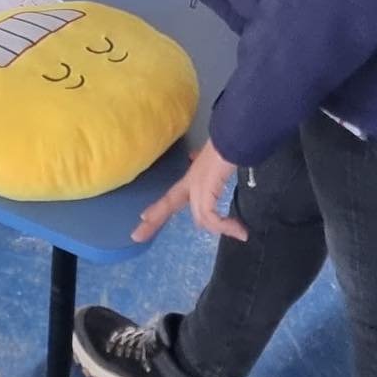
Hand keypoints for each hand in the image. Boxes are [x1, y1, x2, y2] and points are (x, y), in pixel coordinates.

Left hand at [131, 139, 247, 243]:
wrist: (233, 139)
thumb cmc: (228, 149)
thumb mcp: (216, 165)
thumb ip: (206, 168)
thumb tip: (194, 157)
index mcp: (193, 177)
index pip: (172, 196)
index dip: (158, 208)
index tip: (142, 217)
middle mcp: (192, 182)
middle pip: (169, 203)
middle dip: (153, 221)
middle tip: (135, 237)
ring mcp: (198, 185)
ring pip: (201, 216)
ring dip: (221, 228)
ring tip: (241, 232)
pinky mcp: (206, 189)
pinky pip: (211, 216)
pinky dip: (225, 226)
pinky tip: (240, 230)